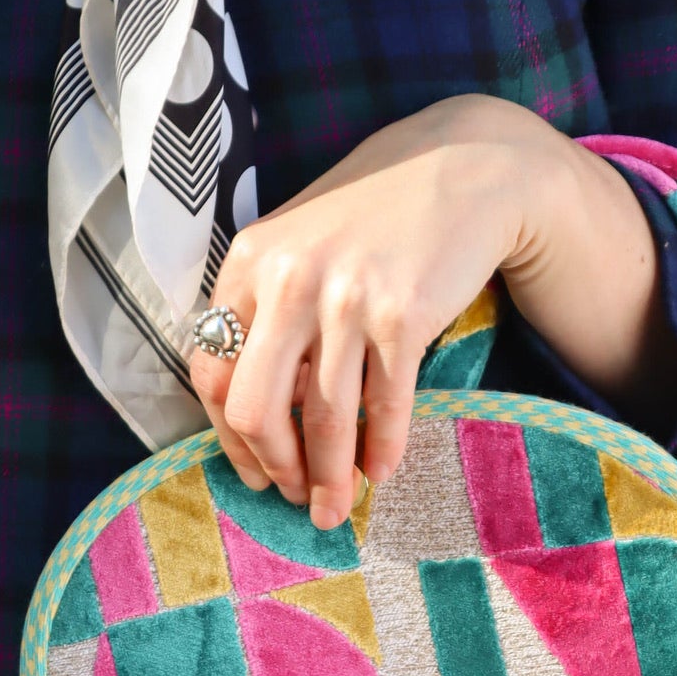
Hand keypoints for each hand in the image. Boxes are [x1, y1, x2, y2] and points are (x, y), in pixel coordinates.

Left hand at [189, 93, 676, 529]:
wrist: (464, 168)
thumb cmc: (374, 216)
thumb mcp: (298, 245)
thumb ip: (265, 313)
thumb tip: (254, 416)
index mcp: (248, 263)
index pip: (212, 374)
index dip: (228, 438)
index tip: (253, 471)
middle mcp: (289, 278)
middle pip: (256, 410)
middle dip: (274, 468)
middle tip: (293, 496)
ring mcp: (346, 297)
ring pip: (324, 420)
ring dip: (330, 479)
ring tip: (335, 507)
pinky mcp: (402, 314)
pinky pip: (385, 407)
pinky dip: (382, 450)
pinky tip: (381, 472)